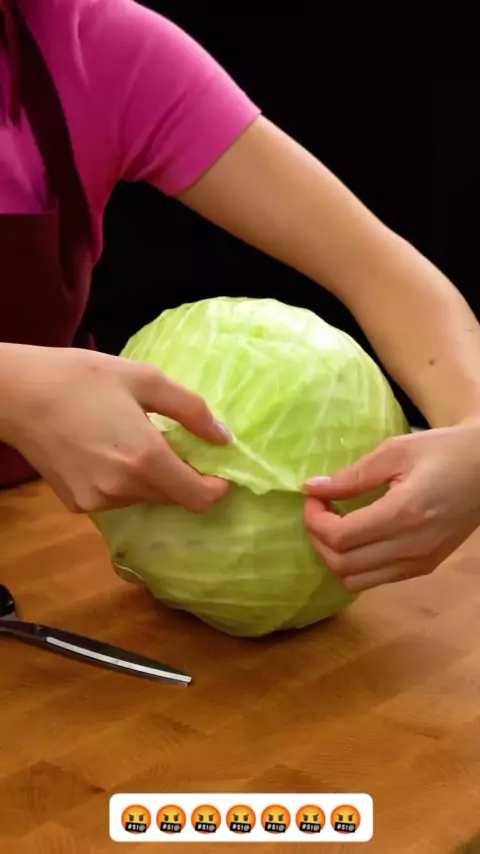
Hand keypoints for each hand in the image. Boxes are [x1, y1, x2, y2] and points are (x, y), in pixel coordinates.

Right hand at [0, 344, 230, 513]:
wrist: (17, 394)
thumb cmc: (82, 378)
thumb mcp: (145, 379)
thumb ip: (191, 410)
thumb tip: (223, 437)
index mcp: (145, 459)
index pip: (199, 498)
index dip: (216, 487)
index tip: (218, 468)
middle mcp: (123, 490)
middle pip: (173, 498)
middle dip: (183, 476)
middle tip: (175, 442)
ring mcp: (97, 502)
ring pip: (144, 498)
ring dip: (152, 478)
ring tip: (134, 440)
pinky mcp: (77, 504)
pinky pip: (116, 498)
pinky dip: (123, 481)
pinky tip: (106, 451)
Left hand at [303, 423, 479, 591]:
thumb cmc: (443, 451)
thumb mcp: (395, 451)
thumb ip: (352, 475)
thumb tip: (312, 488)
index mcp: (403, 514)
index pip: (340, 537)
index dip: (314, 520)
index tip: (313, 497)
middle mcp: (412, 547)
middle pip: (342, 565)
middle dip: (318, 539)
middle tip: (319, 511)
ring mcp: (420, 562)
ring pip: (355, 581)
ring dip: (334, 557)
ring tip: (335, 525)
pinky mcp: (425, 567)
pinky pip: (377, 580)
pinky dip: (356, 565)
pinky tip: (357, 536)